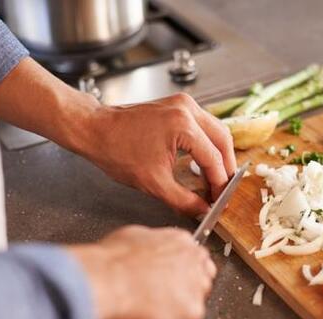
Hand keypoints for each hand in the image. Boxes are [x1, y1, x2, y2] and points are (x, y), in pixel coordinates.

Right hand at [66, 225, 215, 318]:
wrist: (107, 282)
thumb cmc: (111, 263)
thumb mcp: (131, 238)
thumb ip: (150, 247)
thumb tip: (145, 254)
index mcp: (180, 242)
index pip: (196, 260)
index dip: (181, 275)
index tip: (170, 284)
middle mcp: (194, 263)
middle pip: (201, 284)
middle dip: (182, 295)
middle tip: (157, 303)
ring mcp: (196, 289)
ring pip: (190, 309)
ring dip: (172, 316)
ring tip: (145, 314)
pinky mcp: (192, 314)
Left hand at [83, 93, 235, 215]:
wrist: (95, 130)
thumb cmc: (117, 151)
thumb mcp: (153, 183)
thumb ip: (183, 200)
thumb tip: (202, 210)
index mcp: (183, 126)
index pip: (214, 159)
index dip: (219, 184)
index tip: (219, 200)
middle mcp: (187, 109)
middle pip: (223, 140)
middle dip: (226, 167)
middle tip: (223, 190)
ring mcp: (183, 104)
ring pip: (216, 130)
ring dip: (219, 155)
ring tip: (215, 178)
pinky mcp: (178, 105)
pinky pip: (204, 125)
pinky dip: (208, 144)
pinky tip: (204, 161)